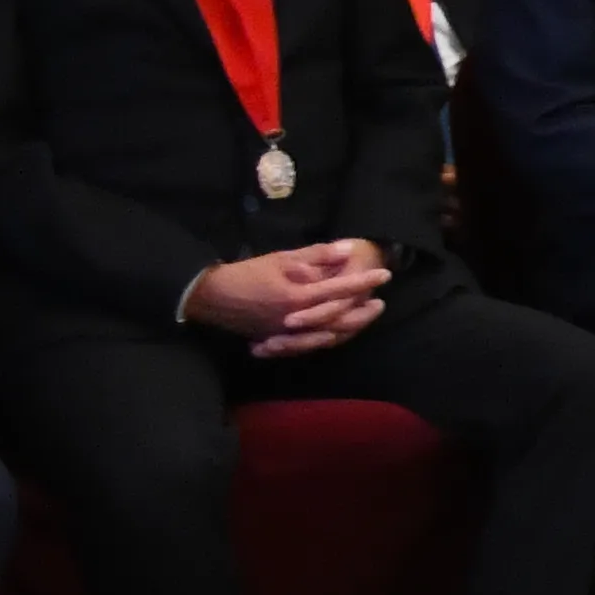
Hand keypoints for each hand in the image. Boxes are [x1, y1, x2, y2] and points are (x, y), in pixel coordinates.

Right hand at [180, 238, 386, 350]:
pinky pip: (310, 345)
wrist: (210, 297)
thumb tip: (349, 249)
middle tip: (381, 301)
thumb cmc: (246, 274)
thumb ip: (317, 255)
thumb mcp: (281, 258)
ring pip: (327, 336)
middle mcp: (295, 321)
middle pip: (339, 319)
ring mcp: (287, 334)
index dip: (364, 280)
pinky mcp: (278, 341)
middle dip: (363, 310)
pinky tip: (338, 332)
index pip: (340, 289)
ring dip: (350, 327)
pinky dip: (327, 339)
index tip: (385, 274)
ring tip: (365, 316)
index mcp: (297, 297)